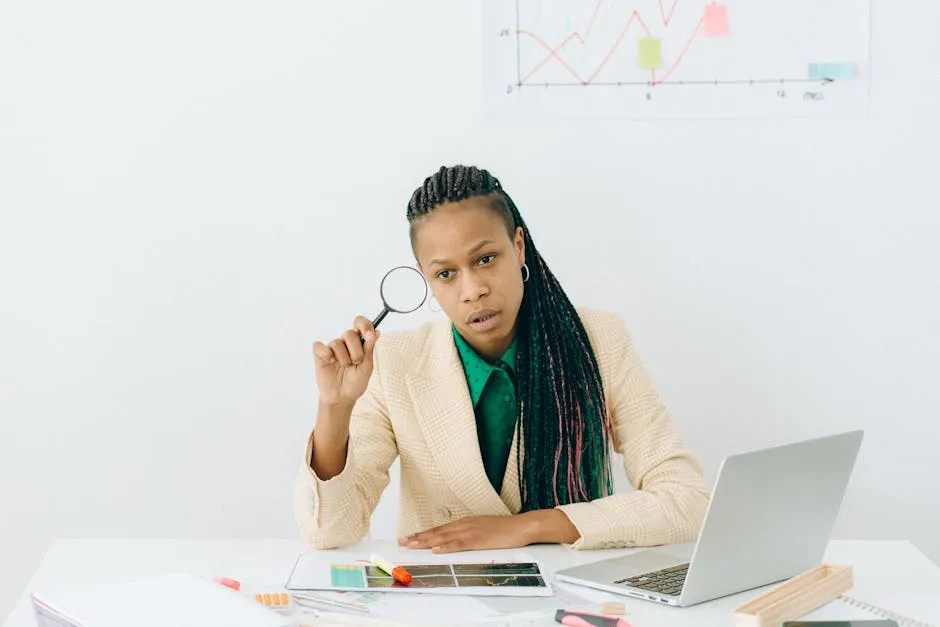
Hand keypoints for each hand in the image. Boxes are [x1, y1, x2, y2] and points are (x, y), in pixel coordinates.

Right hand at [312, 316, 379, 407]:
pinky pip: (319, 346)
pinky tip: (330, 362)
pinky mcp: (320, 354)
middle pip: (349, 333)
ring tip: (344, 367)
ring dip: (344, 358)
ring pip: (337, 343)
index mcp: (359, 342)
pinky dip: (326, 354)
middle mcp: (345, 342)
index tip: (368, 334)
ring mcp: (332, 347)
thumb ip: (369, 349)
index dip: (364, 325)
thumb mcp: (367, 367)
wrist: (342, 397)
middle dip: (356, 351)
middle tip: (356, 362)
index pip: (360, 323)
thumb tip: (376, 331)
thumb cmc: (356, 382)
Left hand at [398, 516, 533, 553]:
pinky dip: (446, 546)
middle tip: (402, 541)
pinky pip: (459, 544)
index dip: (423, 533)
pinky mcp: (478, 540)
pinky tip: (435, 549)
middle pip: (437, 532)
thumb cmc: (504, 529)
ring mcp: (471, 531)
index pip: (440, 529)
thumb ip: (469, 534)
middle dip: (418, 537)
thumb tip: (455, 540)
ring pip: (443, 537)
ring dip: (426, 541)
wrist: (521, 526)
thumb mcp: (483, 529)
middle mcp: (464, 524)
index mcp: (465, 522)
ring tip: (411, 545)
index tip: (409, 537)